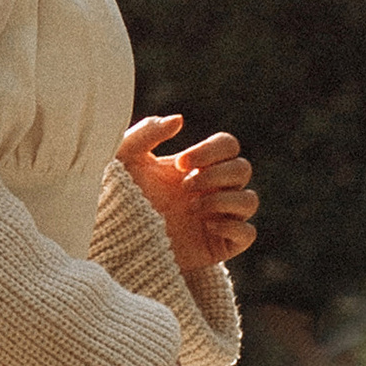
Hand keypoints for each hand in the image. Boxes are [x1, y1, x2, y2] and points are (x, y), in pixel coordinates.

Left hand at [118, 114, 257, 276]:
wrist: (115, 238)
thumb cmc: (118, 194)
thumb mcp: (125, 158)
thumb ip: (146, 132)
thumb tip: (179, 119)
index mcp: (195, 166)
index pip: (228, 146)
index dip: (212, 150)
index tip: (181, 163)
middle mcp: (212, 189)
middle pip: (243, 168)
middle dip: (216, 174)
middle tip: (184, 186)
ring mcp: (218, 217)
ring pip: (250, 200)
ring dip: (224, 200)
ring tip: (192, 206)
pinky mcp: (220, 245)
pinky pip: (248, 233)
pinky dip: (233, 226)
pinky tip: (206, 226)